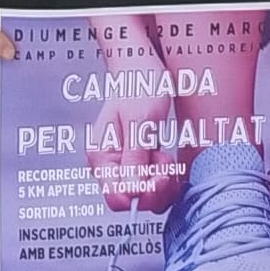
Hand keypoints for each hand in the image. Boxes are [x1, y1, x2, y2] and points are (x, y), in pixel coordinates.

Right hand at [87, 89, 184, 212]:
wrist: (143, 69)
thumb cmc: (138, 85)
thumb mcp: (140, 120)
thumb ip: (135, 157)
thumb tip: (132, 191)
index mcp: (102, 156)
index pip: (115, 197)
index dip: (140, 195)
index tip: (158, 177)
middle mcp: (111, 165)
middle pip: (132, 201)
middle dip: (154, 189)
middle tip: (165, 162)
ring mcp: (125, 166)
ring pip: (146, 197)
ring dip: (162, 183)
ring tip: (165, 157)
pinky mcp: (140, 164)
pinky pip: (153, 187)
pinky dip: (165, 179)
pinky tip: (167, 161)